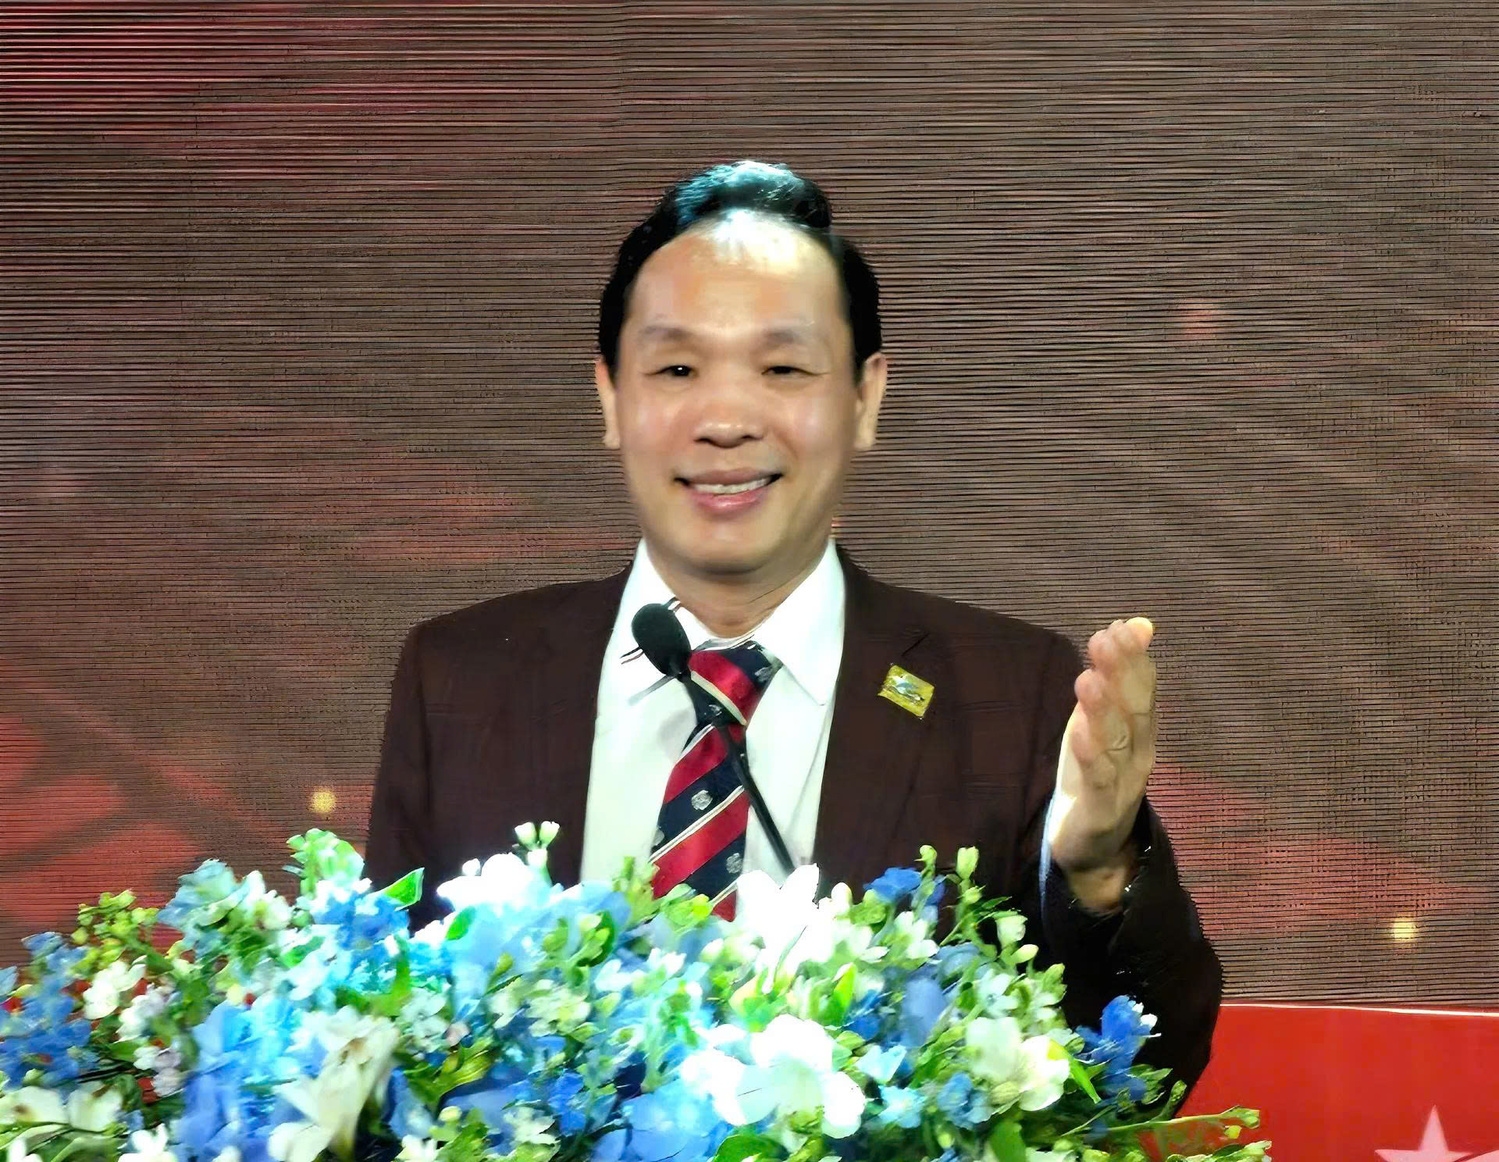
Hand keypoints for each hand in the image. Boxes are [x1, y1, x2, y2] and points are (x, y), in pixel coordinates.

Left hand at [1048, 617, 1157, 911]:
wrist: (1093, 850)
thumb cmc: (1095, 774)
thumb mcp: (1103, 720)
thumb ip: (1118, 675)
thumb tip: (1137, 623)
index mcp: (1139, 731)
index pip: (1143, 689)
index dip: (1133, 659)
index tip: (1118, 627)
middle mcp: (1139, 754)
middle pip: (1134, 710)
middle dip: (1122, 674)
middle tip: (1105, 639)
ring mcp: (1124, 784)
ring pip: (1116, 743)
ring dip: (1104, 710)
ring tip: (1089, 678)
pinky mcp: (1101, 811)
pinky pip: (1098, 780)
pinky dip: (1091, 756)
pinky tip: (1078, 733)